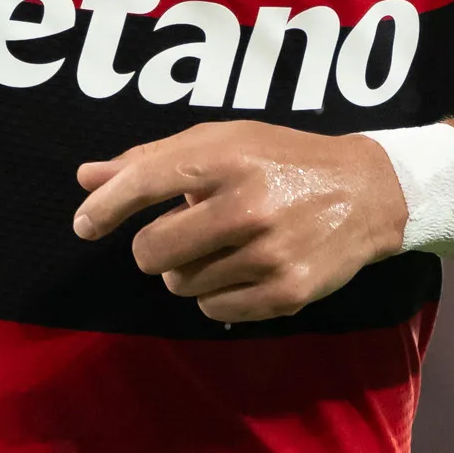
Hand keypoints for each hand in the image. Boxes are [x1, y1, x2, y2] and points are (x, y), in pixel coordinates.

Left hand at [74, 121, 406, 322]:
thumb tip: (86, 177)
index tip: (85, 224)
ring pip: (180, 284)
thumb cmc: (282, 160)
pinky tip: (241, 270)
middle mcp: (246, 206)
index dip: (104, 208)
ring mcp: (267, 254)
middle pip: (151, 251)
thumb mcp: (222, 142)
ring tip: (221, 247)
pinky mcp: (285, 293)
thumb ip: (151, 160)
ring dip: (187, 270)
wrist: (367, 192)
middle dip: (154, 246)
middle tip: (181, 232)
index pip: (144, 183)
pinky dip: (215, 295)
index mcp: (226, 158)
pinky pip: (213, 310)